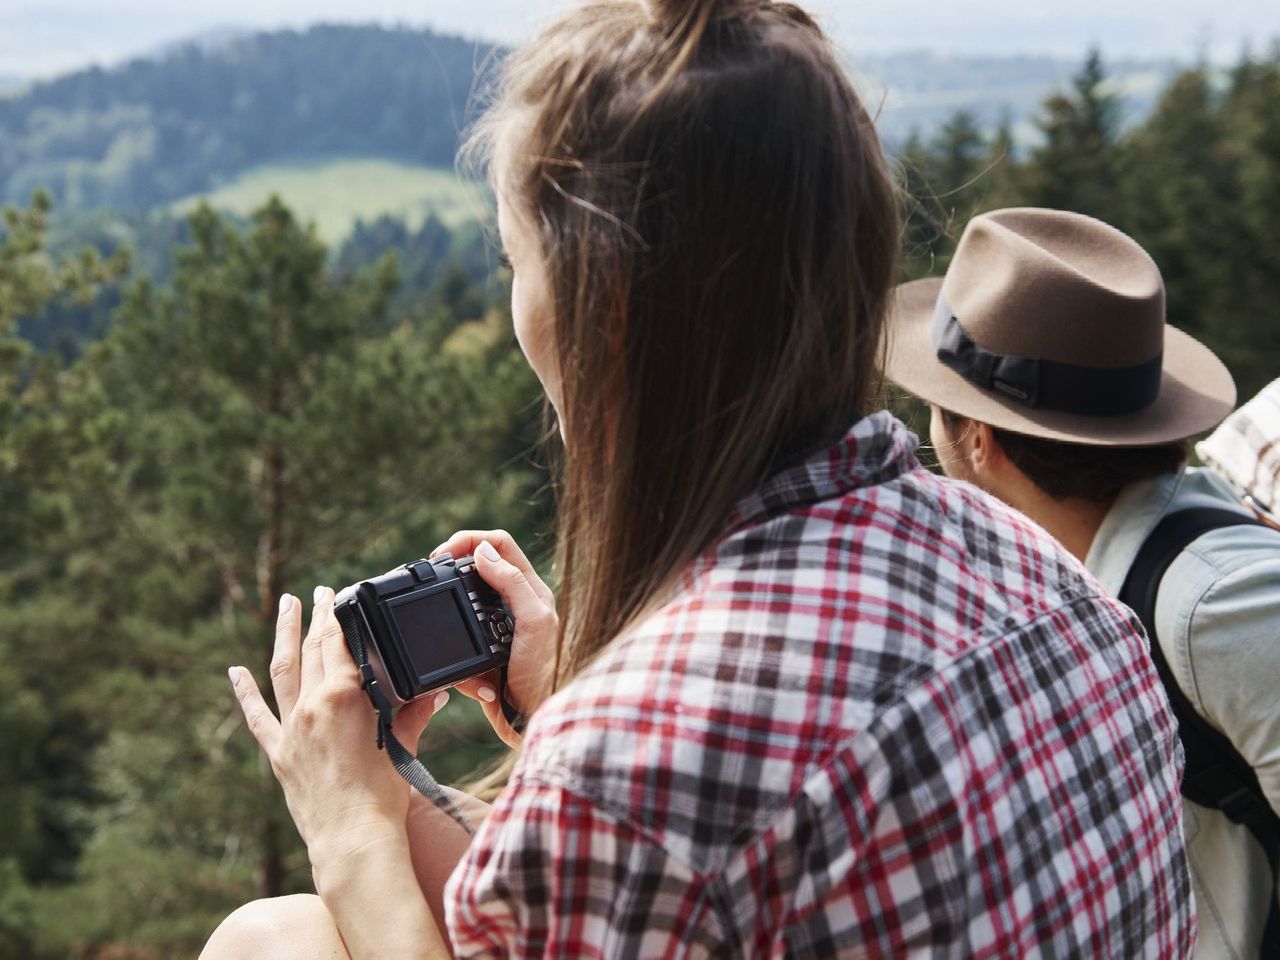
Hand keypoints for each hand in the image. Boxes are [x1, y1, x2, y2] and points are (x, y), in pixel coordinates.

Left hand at [228, 587, 449, 867]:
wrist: (354, 841)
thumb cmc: (385, 796)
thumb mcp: (404, 745)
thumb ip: (414, 713)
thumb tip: (434, 694)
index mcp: (345, 696)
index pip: (343, 642)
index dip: (343, 615)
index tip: (343, 595)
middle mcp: (313, 705)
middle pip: (315, 648)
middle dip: (319, 616)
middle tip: (321, 591)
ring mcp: (292, 729)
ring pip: (283, 670)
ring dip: (284, 634)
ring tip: (287, 605)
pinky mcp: (280, 754)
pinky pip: (257, 717)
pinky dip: (245, 693)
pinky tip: (235, 671)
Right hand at [431, 530, 557, 745]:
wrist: (536, 723)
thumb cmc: (546, 673)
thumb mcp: (534, 622)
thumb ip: (512, 584)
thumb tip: (482, 552)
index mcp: (530, 590)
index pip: (499, 545)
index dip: (469, 541)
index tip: (442, 555)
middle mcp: (514, 605)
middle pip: (475, 572)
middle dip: (452, 577)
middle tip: (431, 581)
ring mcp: (497, 632)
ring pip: (460, 613)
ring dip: (453, 627)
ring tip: (449, 633)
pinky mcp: (483, 658)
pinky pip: (458, 652)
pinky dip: (460, 670)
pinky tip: (476, 682)